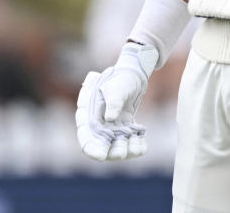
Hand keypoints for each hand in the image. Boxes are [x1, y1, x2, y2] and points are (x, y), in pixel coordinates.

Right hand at [76, 42, 157, 160]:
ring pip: (116, 145)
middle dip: (112, 152)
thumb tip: (110, 118)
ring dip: (126, 150)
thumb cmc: (121, 79)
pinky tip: (143, 144)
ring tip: (137, 147)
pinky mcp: (123, 126)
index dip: (92, 148)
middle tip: (123, 152)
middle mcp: (98, 124)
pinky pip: (128, 140)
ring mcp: (111, 126)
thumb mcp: (116, 88)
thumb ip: (113, 102)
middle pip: (102, 146)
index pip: (86, 137)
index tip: (101, 155)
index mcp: (89, 115)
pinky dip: (135, 145)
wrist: (133, 74)